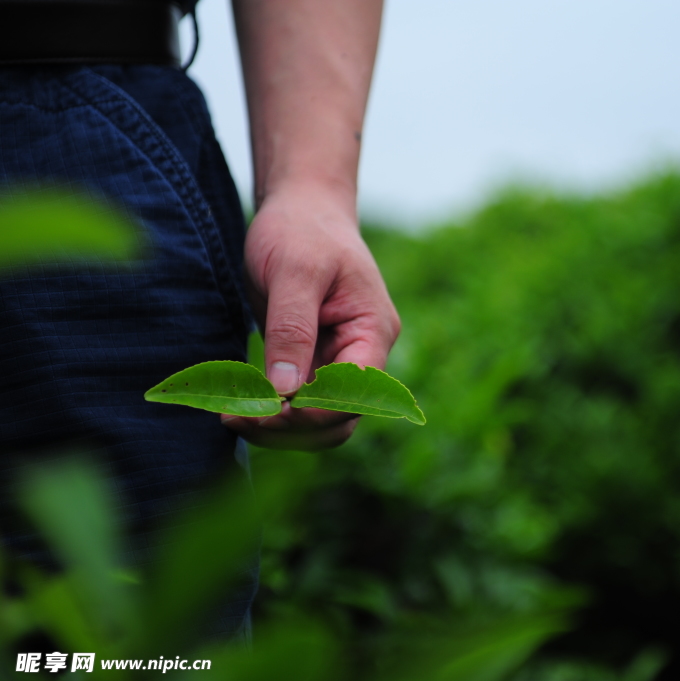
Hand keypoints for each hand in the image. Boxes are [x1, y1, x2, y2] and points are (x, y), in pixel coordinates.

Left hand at [220, 183, 399, 450]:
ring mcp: (341, 358)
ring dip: (280, 427)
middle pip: (341, 416)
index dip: (317, 412)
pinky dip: (272, 410)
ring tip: (231, 416)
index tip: (266, 412)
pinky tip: (238, 405)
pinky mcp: (315, 360)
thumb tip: (285, 391)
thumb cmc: (301, 230)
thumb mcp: (295, 274)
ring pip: (320, 418)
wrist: (300, 207)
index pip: (358, 392)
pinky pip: (300, 401)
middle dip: (293, 427)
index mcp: (374, 329)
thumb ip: (292, 331)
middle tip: (236, 419)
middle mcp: (365, 351)